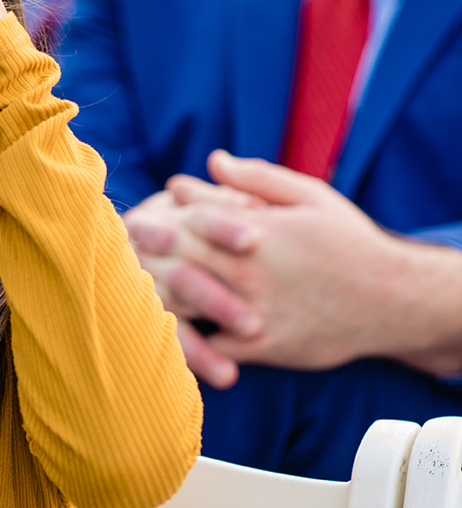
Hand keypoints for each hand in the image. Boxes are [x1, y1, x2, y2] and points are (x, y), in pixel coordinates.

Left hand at [137, 150, 461, 378]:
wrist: (393, 300)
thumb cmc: (349, 242)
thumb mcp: (310, 197)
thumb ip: (256, 179)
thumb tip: (210, 161)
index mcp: (257, 230)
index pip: (191, 219)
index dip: (157, 218)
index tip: (130, 216)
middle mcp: (250, 270)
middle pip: (179, 258)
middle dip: (143, 253)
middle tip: (114, 249)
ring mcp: (254, 310)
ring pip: (186, 303)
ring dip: (152, 295)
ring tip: (124, 288)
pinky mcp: (263, 346)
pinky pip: (211, 346)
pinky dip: (183, 342)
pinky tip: (157, 334)